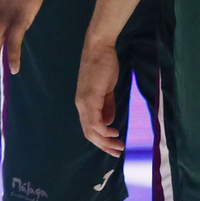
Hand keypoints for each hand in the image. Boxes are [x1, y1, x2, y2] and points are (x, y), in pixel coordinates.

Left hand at [76, 35, 123, 154]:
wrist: (99, 48)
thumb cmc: (103, 65)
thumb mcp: (106, 89)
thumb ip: (107, 105)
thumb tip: (109, 121)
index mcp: (84, 103)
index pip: (89, 128)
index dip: (100, 140)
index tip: (113, 147)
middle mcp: (81, 105)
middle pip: (89, 133)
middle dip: (103, 145)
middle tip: (117, 152)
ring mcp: (84, 101)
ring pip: (91, 130)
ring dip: (105, 141)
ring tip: (118, 146)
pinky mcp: (90, 97)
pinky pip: (95, 120)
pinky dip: (104, 130)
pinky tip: (114, 132)